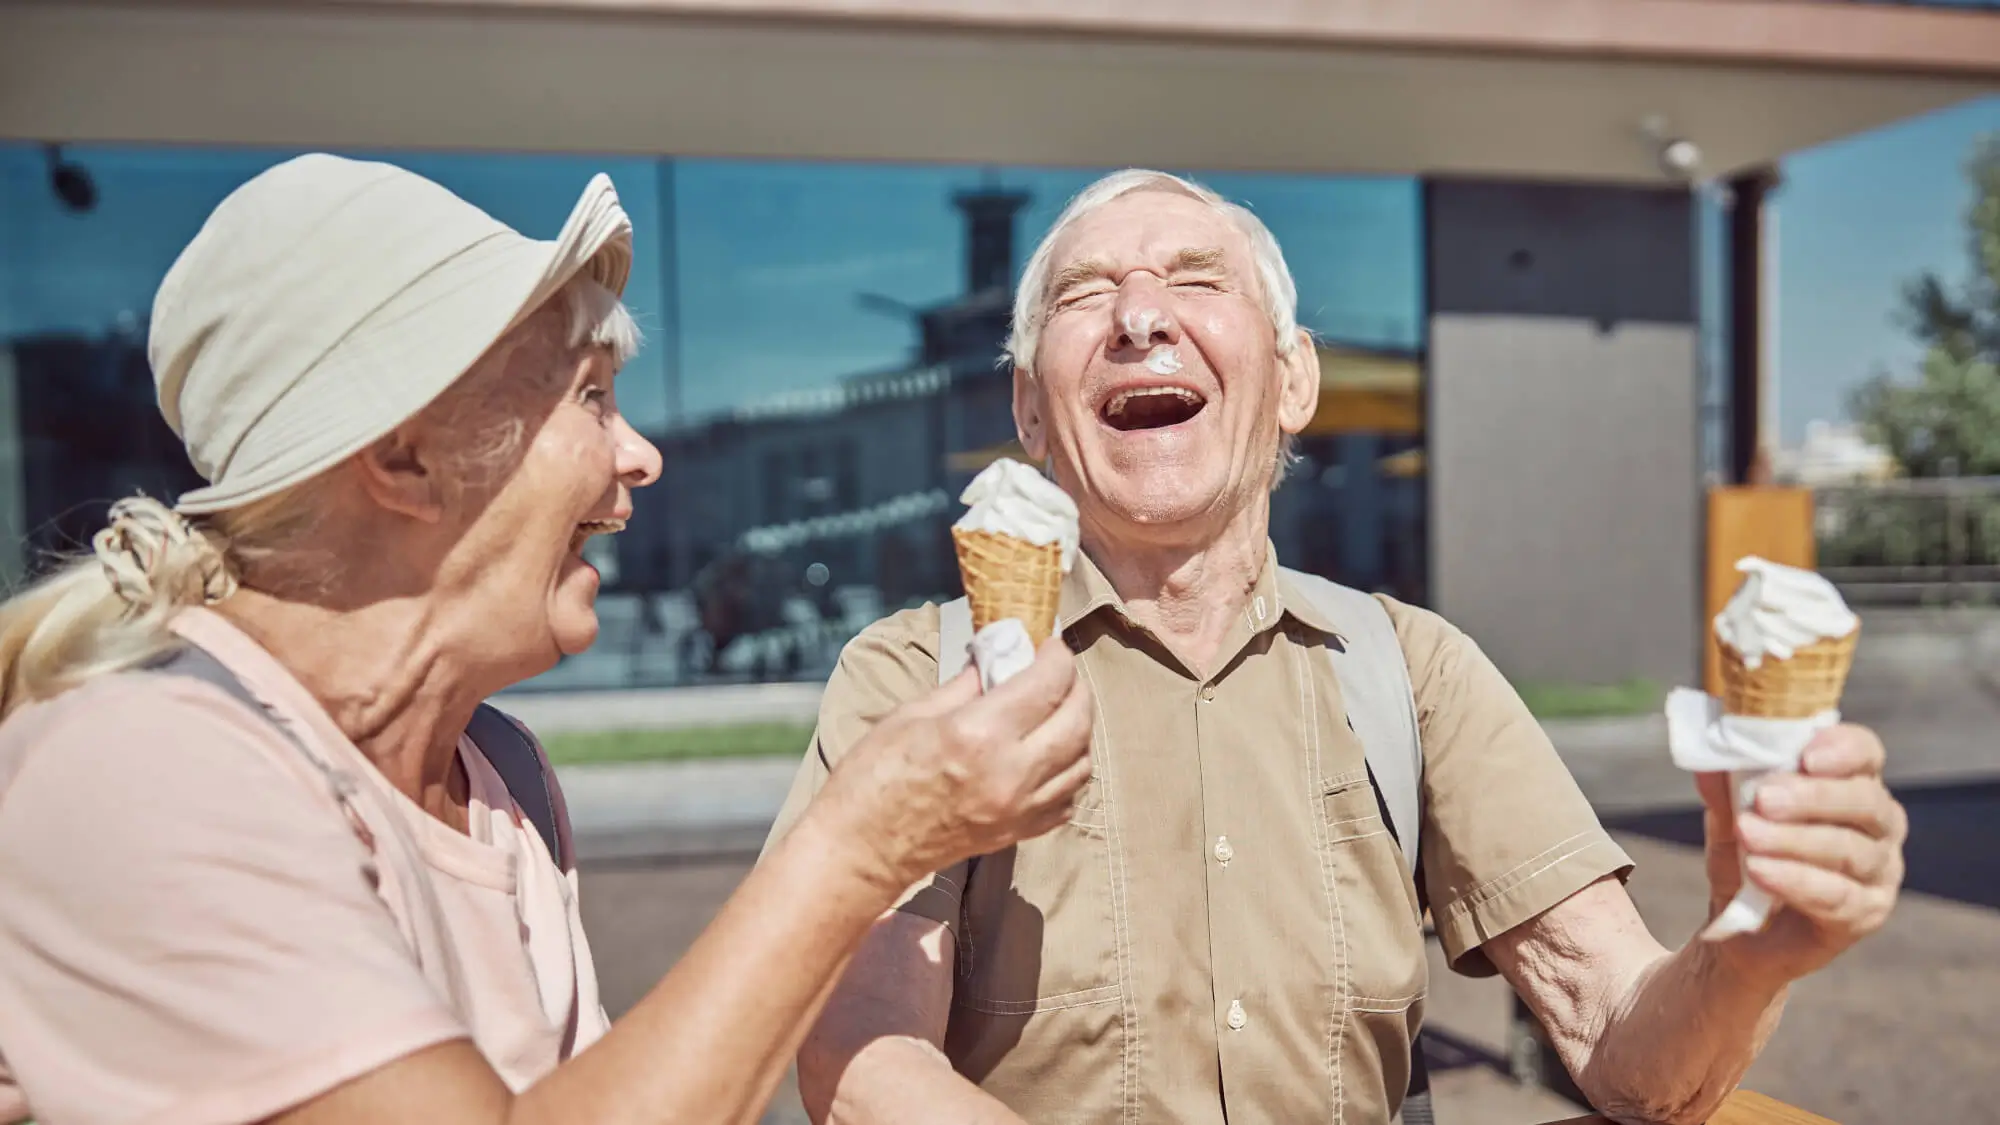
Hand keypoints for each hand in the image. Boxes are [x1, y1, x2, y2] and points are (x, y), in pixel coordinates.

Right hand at [820, 636, 1093, 890]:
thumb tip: (996, 659)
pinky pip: (1069, 798)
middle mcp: (1010, 772)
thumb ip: (964, 686)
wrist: (861, 851)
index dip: (1057, 656)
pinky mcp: (1019, 833)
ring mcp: (1020, 808)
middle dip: (1076, 687)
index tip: (1050, 644)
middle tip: (1059, 671)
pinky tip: (1048, 755)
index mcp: (978, 734)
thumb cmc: (872, 778)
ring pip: (1082, 761)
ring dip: (1079, 729)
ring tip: (1057, 710)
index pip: (1047, 684)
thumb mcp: (911, 715)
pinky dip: (1069, 771)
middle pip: (1078, 720)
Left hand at [1696, 723, 1906, 981]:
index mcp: (1852, 784)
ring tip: (1750, 834)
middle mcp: (1879, 825)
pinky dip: (1797, 880)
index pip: (1865, 753)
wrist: (1742, 931)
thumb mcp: (1730, 823)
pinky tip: (1762, 872)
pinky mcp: (1867, 913)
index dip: (1843, 749)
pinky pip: (1839, 895)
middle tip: (1764, 798)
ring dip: (1797, 840)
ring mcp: (1880, 871)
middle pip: (1866, 801)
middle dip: (1813, 797)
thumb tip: (1708, 763)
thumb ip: (1726, 795)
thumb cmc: (1748, 861)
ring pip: (1852, 850)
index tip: (1805, 756)